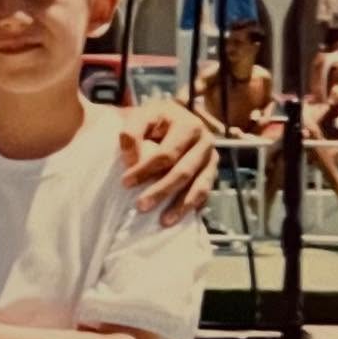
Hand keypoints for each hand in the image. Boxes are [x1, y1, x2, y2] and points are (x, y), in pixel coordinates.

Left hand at [119, 103, 216, 223]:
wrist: (173, 116)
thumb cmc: (154, 119)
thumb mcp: (141, 116)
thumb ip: (132, 133)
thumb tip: (132, 160)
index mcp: (189, 125)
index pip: (167, 153)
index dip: (146, 169)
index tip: (125, 183)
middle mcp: (205, 142)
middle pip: (184, 172)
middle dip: (162, 191)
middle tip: (141, 206)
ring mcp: (211, 159)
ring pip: (200, 186)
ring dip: (181, 206)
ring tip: (164, 222)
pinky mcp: (212, 172)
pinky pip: (206, 193)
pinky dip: (194, 207)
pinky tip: (181, 220)